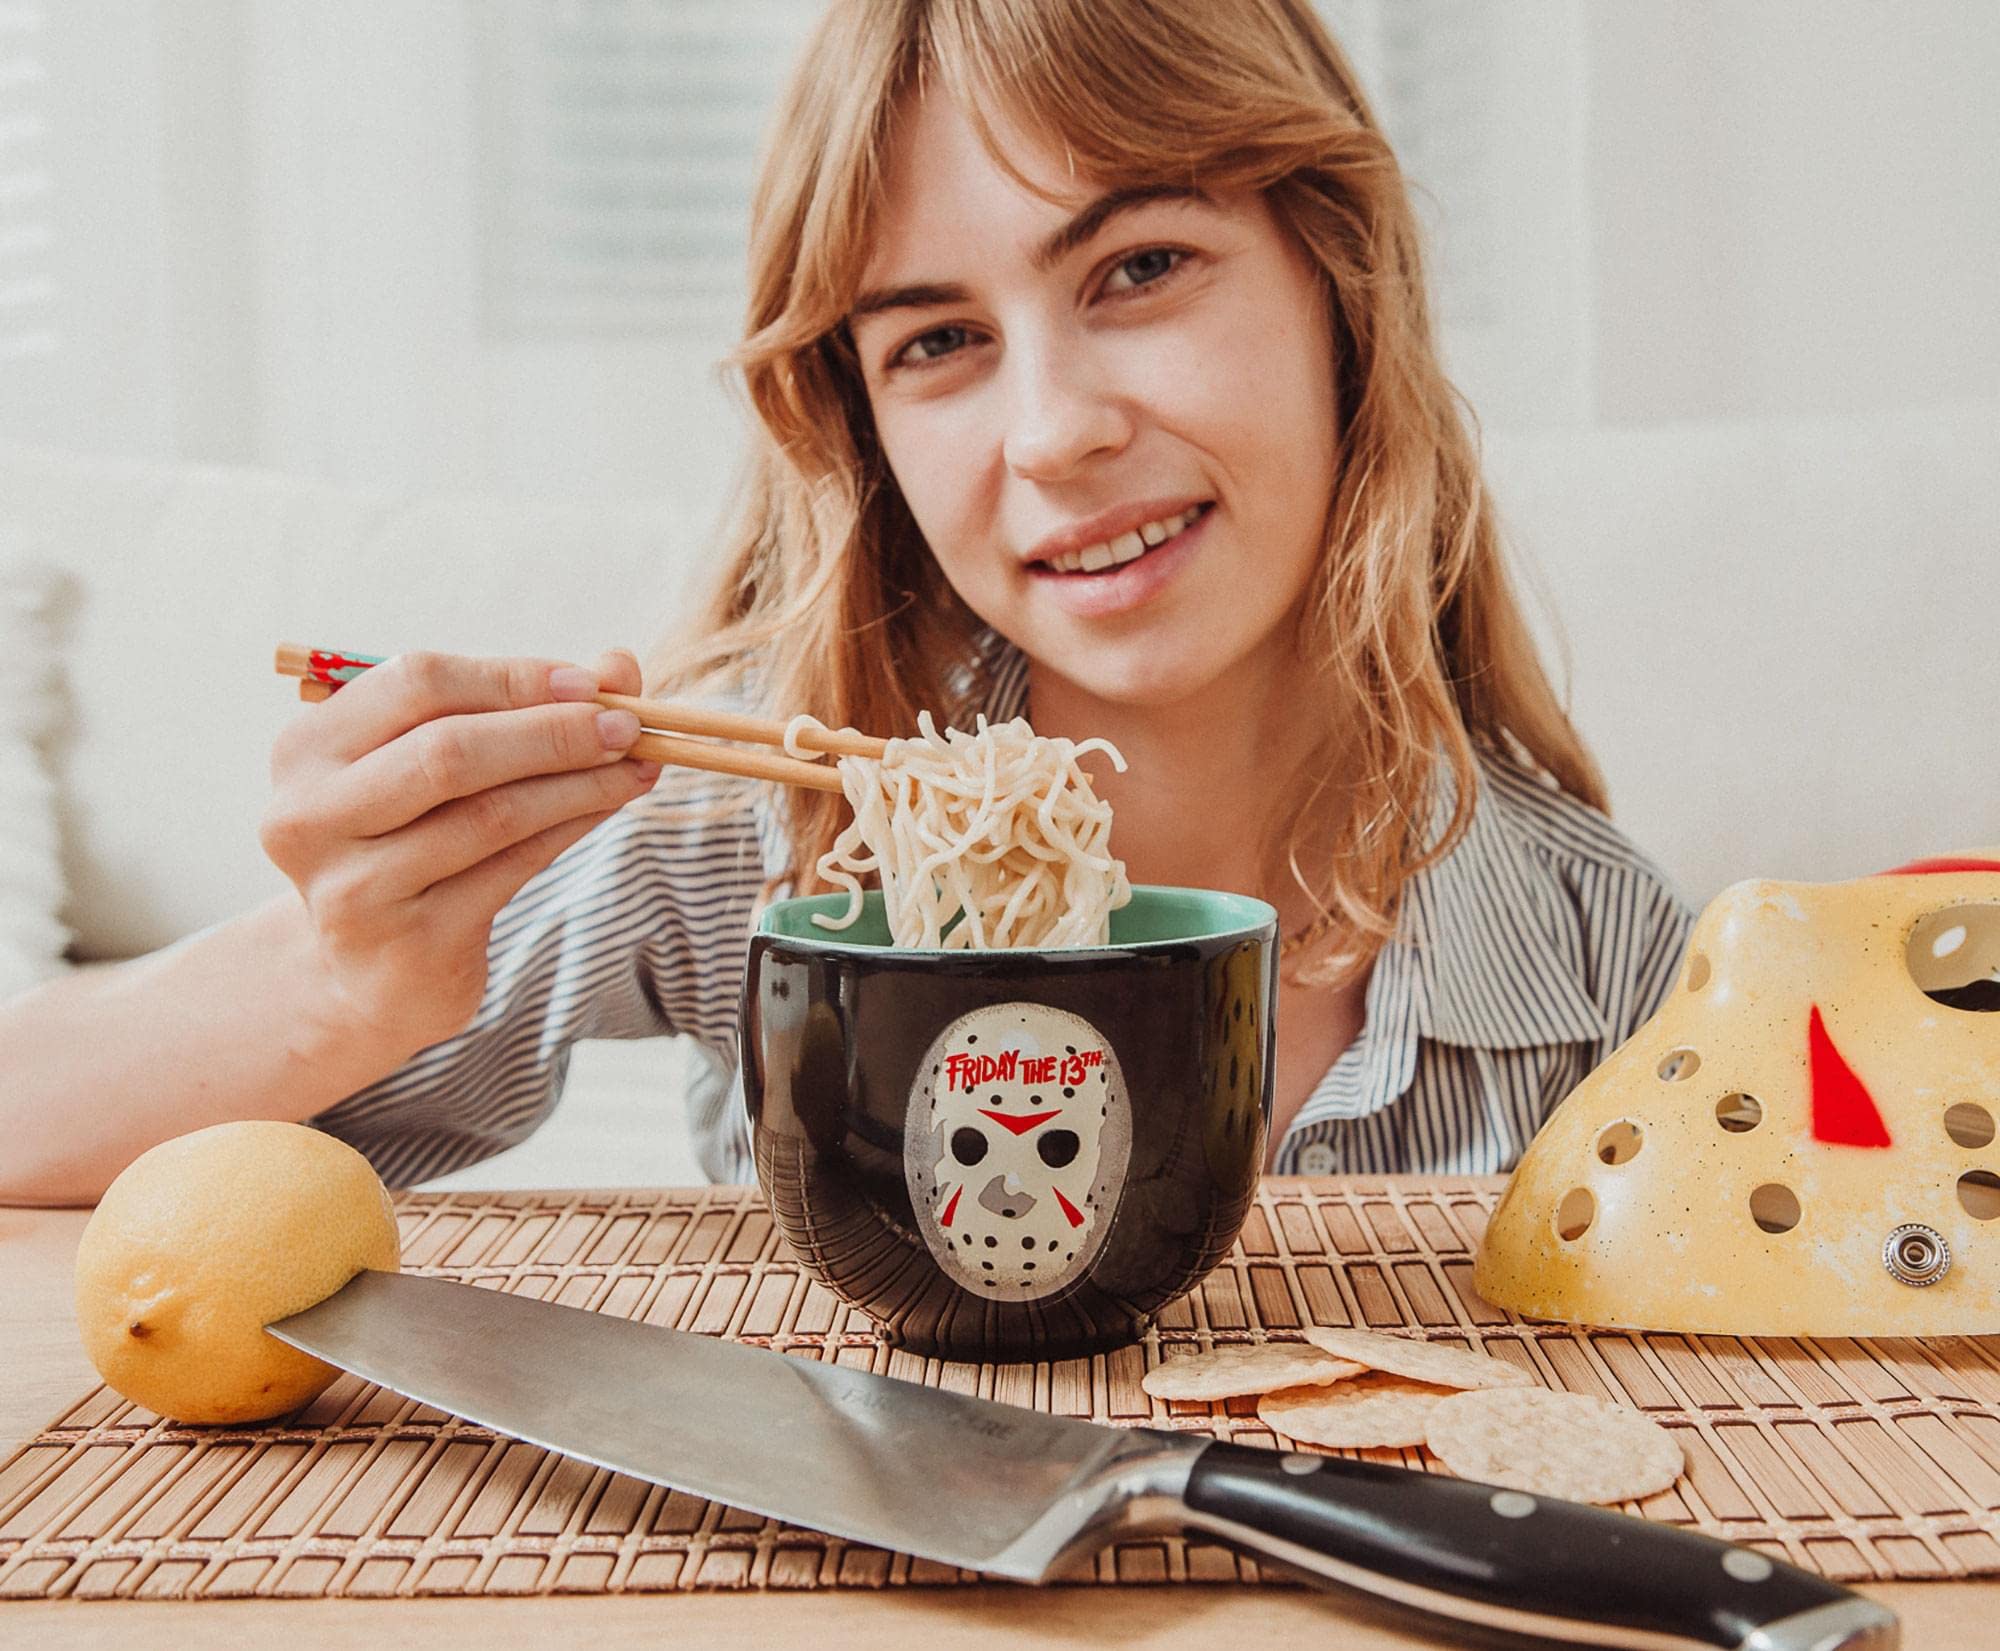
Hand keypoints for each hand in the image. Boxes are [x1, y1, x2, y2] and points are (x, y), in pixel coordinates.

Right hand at [259, 648, 657, 1055]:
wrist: (368, 973)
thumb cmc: (410, 839)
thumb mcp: (438, 763)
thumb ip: (517, 707)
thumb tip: (621, 666)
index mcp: (305, 750)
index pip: (415, 684)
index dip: (512, 678)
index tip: (592, 683)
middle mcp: (312, 817)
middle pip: (449, 751)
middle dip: (553, 732)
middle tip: (629, 726)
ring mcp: (357, 888)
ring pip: (492, 815)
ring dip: (580, 783)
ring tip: (639, 765)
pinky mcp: (412, 943)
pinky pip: (513, 867)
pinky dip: (573, 827)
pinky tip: (611, 806)